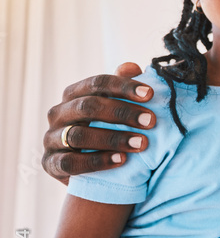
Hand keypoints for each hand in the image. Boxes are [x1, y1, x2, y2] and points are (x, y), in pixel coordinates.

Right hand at [42, 62, 155, 183]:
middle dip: (122, 112)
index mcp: (74, 95)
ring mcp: (51, 139)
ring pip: (78, 135)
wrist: (92, 171)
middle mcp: (58, 113)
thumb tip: (131, 67)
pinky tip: (121, 160)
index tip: (150, 95)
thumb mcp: (116, 110)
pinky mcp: (50, 163)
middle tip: (151, 121)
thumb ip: (122, 90)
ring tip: (142, 143)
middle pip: (88, 106)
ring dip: (113, 138)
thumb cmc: (107, 131)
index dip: (124, 86)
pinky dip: (97, 161)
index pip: (97, 84)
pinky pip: (70, 162)